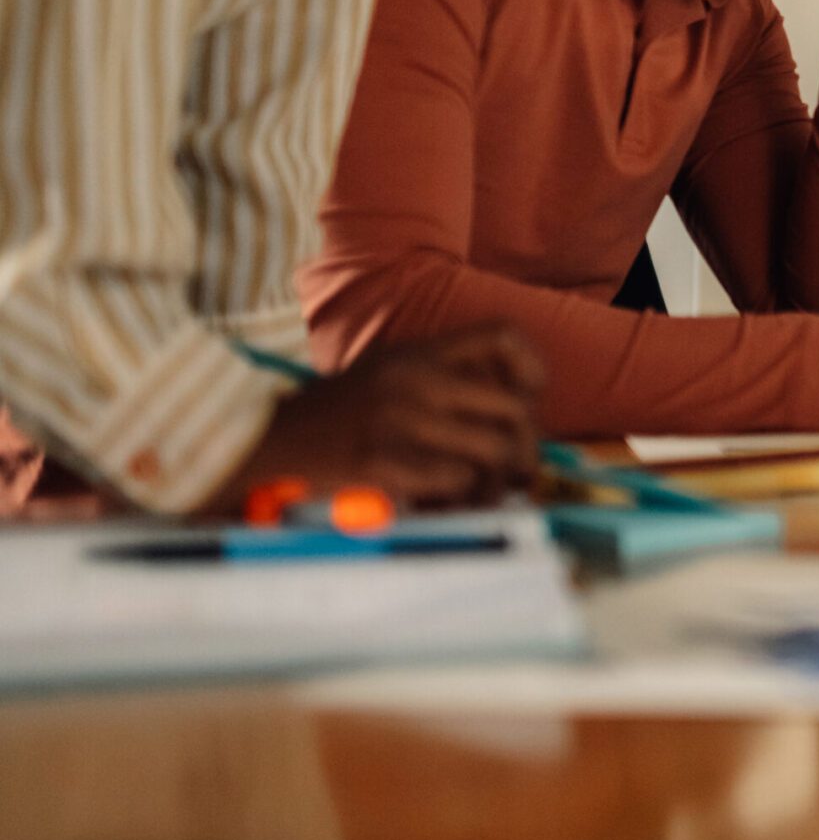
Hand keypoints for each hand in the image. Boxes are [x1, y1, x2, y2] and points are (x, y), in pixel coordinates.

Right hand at [205, 325, 543, 511]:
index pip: (502, 336)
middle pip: (515, 408)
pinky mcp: (385, 461)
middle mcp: (418, 381)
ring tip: (484, 495)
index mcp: (419, 355)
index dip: (532, 366)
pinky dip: (462, 498)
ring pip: (494, 450)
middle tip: (517, 472)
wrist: (265, 440)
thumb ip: (441, 382)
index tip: (530, 397)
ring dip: (498, 481)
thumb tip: (510, 420)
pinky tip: (447, 504)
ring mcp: (403, 420)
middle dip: (527, 447)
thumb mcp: (386, 374)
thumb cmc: (331, 415)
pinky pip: (457, 480)